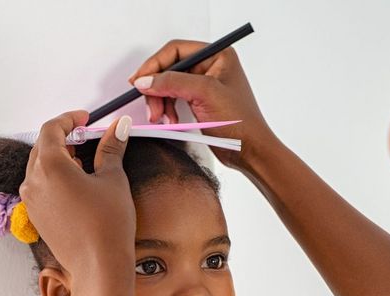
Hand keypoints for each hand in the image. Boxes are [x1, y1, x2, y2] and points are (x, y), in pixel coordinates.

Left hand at [20, 111, 136, 279]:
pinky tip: (77, 184)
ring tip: (85, 163)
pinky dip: (55, 177)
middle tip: (89, 138)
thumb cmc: (108, 223)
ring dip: (59, 158)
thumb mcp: (113, 179)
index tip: (87, 118)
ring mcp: (30, 200)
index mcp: (50, 166)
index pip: (51, 129)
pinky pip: (40, 186)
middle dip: (64, 138)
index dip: (69, 119)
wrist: (99, 267)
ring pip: (39, 167)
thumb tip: (120, 125)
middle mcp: (33, 181)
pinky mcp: (35, 216)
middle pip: (42, 146)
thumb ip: (111, 148)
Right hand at [130, 41, 277, 170]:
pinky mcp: (199, 101)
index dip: (154, 65)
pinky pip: (173, 98)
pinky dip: (167, 109)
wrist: (250, 151)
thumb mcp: (205, 94)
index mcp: (217, 55)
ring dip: (160, 101)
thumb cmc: (241, 122)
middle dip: (157, 88)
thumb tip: (145, 80)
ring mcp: (204, 85)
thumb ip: (173, 83)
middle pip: (169, 68)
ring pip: (169, 85)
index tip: (139, 81)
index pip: (176, 50)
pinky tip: (169, 120)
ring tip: (160, 117)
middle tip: (151, 105)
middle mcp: (210, 66)